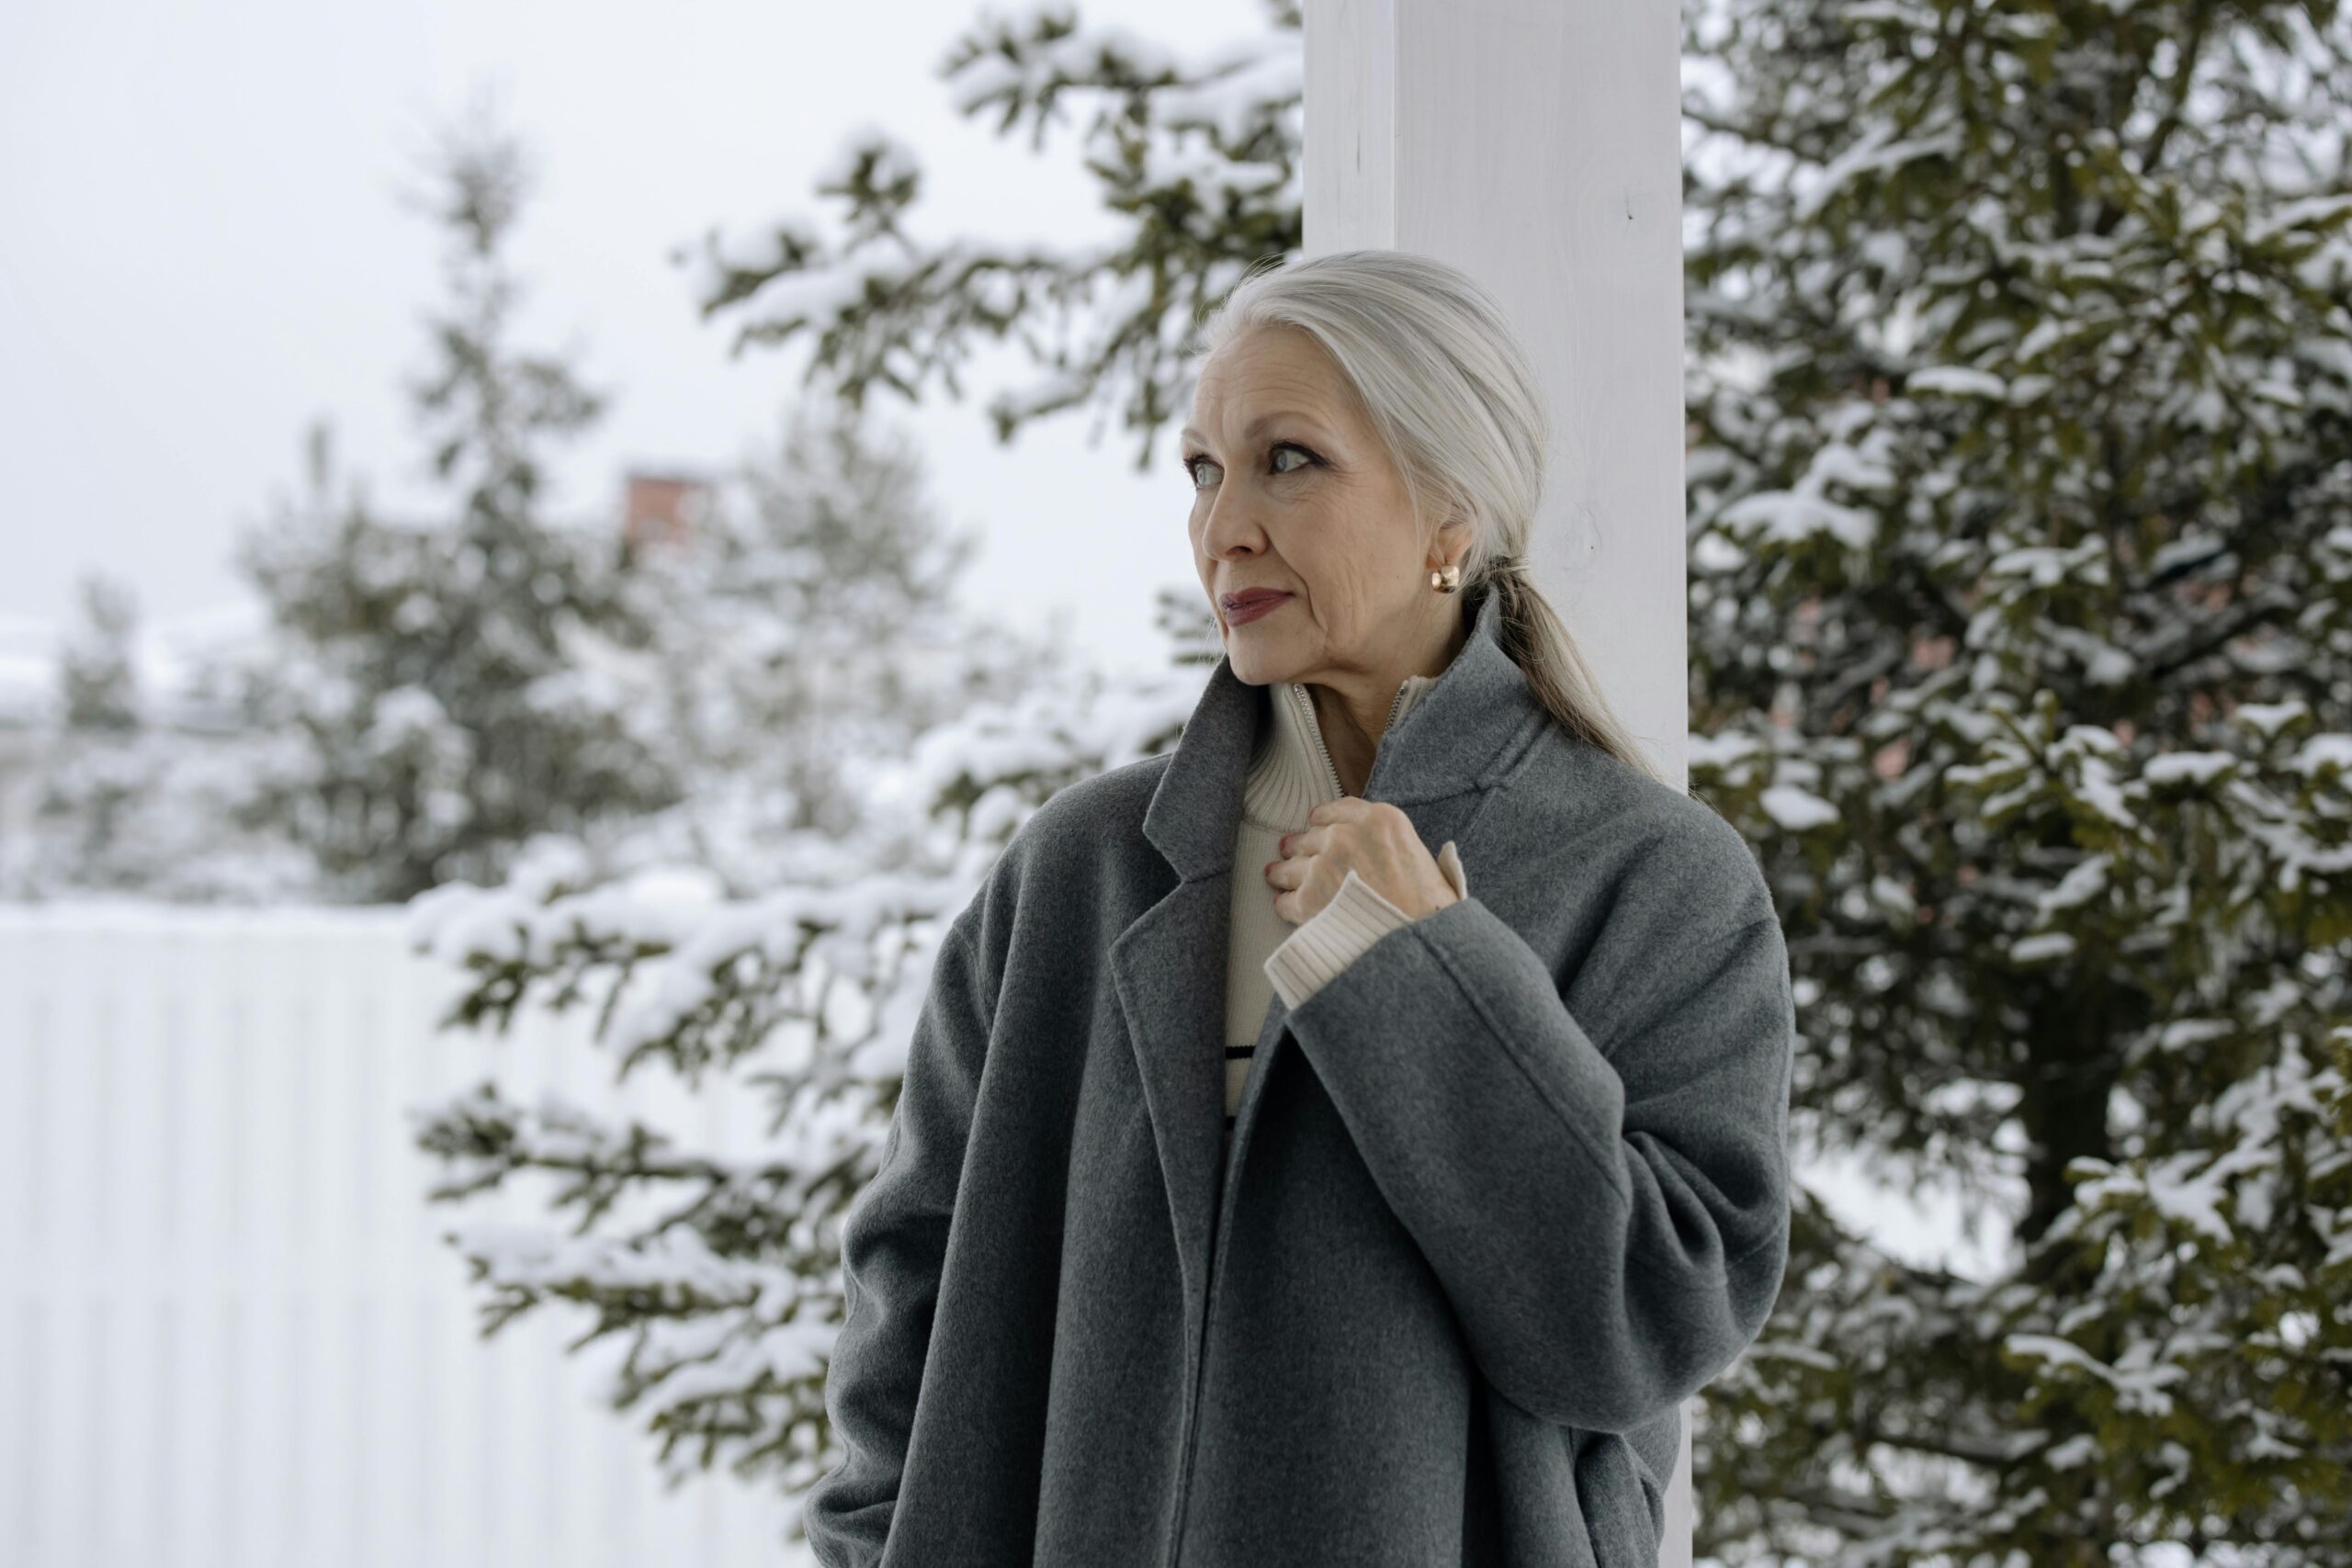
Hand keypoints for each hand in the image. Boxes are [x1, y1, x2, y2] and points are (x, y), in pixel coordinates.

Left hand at [1265, 797, 1462, 924]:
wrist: (1419, 939)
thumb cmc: (1430, 907)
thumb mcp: (1424, 856)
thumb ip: (1393, 842)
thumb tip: (1378, 849)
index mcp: (1379, 820)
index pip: (1335, 809)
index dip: (1323, 820)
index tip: (1318, 826)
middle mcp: (1345, 836)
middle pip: (1309, 836)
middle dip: (1303, 847)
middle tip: (1294, 853)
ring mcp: (1322, 865)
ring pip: (1289, 864)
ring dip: (1285, 872)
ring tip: (1277, 876)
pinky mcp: (1307, 898)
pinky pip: (1285, 899)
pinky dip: (1286, 904)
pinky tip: (1287, 906)